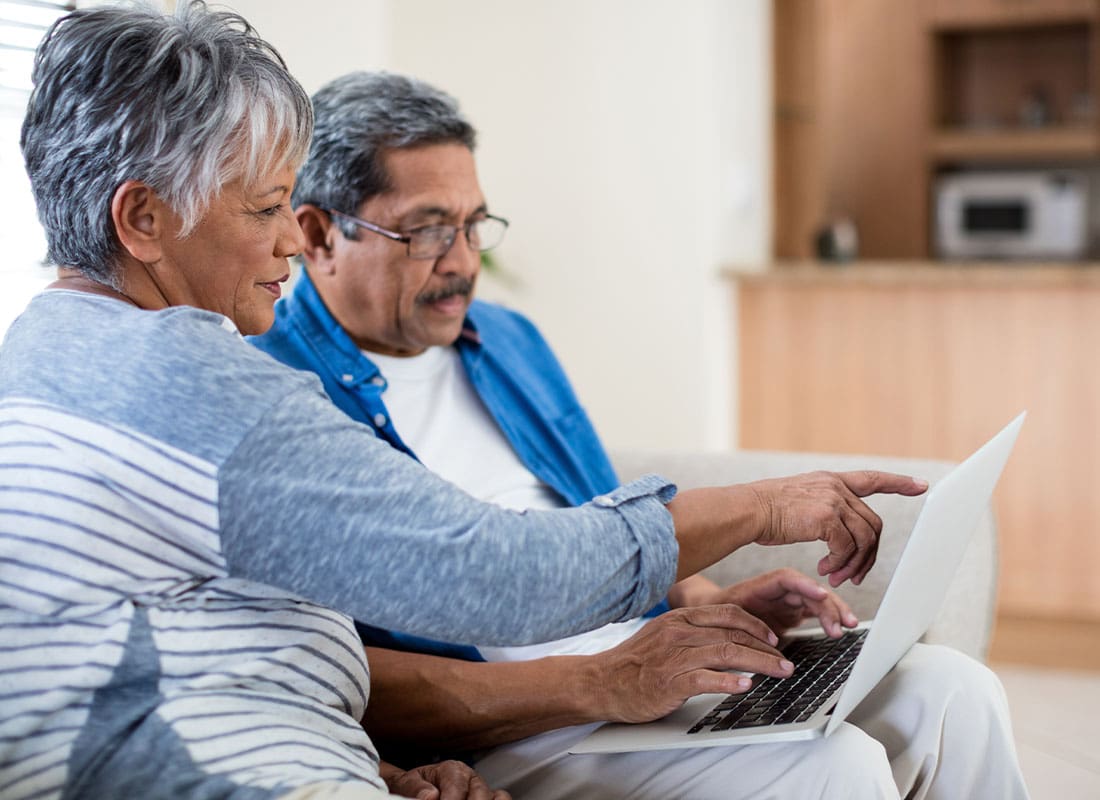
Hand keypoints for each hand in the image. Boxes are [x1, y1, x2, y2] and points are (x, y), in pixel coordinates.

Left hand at [381, 759, 510, 799]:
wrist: (416, 789)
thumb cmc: (413, 787)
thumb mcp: (406, 783)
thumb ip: (415, 788)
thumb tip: (430, 797)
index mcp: (452, 769)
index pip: (457, 790)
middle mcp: (471, 777)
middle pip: (480, 796)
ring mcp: (482, 789)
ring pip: (497, 798)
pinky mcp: (489, 799)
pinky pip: (502, 799)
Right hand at [589, 604, 793, 723]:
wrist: (600, 682)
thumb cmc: (633, 663)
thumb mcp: (662, 636)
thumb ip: (692, 634)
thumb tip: (727, 641)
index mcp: (679, 619)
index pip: (727, 613)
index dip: (756, 624)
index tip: (773, 637)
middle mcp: (678, 633)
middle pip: (733, 634)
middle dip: (766, 648)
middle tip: (786, 661)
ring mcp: (674, 656)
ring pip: (726, 653)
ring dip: (759, 663)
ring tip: (779, 672)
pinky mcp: (670, 681)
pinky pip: (706, 679)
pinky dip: (729, 682)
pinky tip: (746, 686)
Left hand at [701, 569, 857, 637]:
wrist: (711, 621)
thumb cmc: (717, 616)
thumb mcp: (726, 619)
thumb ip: (744, 627)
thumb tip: (765, 644)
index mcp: (761, 586)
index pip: (787, 579)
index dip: (806, 585)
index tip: (821, 595)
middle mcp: (778, 592)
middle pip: (808, 591)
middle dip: (828, 604)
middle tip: (842, 624)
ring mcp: (787, 602)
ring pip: (817, 601)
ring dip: (834, 612)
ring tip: (849, 626)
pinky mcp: (793, 614)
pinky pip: (816, 612)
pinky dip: (830, 619)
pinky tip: (842, 627)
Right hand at [748, 470, 926, 586]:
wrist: (746, 510)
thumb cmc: (763, 512)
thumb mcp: (797, 502)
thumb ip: (821, 509)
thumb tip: (837, 535)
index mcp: (830, 481)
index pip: (871, 478)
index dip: (898, 482)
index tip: (921, 485)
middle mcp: (835, 487)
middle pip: (873, 524)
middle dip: (869, 555)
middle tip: (854, 577)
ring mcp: (833, 499)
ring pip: (864, 539)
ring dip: (854, 565)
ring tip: (836, 578)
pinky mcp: (826, 516)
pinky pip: (847, 547)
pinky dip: (840, 564)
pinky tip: (825, 570)